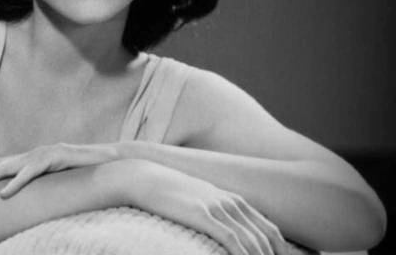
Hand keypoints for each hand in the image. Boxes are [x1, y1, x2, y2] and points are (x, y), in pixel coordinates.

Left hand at [0, 142, 119, 198]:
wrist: (112, 161)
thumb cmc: (84, 173)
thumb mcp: (56, 182)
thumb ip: (39, 187)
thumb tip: (21, 203)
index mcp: (31, 161)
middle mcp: (34, 155)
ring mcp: (44, 154)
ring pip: (8, 166)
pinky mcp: (57, 158)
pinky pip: (34, 171)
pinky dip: (18, 182)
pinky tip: (4, 194)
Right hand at [128, 159, 290, 254]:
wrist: (146, 178)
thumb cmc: (171, 192)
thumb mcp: (200, 200)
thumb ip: (217, 212)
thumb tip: (226, 231)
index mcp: (234, 200)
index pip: (269, 230)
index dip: (280, 250)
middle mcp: (231, 203)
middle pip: (265, 238)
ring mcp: (218, 208)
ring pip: (252, 242)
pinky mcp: (204, 215)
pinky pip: (232, 240)